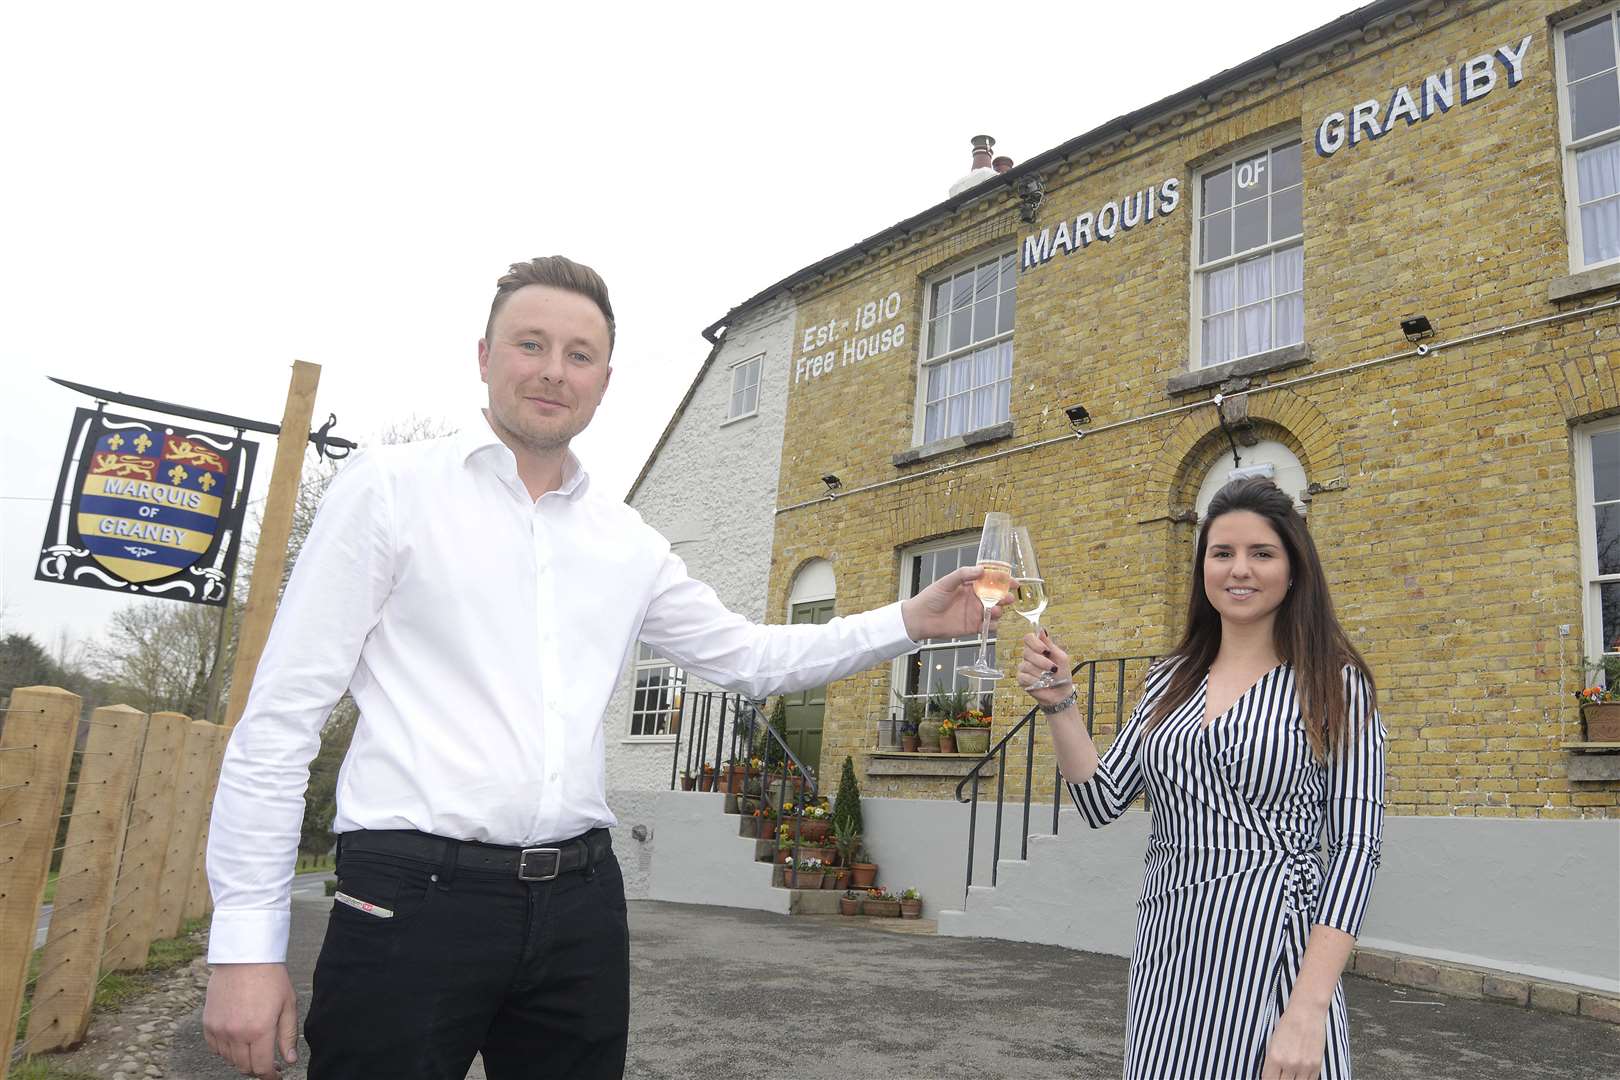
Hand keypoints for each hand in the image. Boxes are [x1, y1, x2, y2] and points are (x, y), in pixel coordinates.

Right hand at [203, 963, 298, 1078]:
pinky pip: (215, 1048)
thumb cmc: (270, 978)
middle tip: (267, 1061)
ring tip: (253, 1045)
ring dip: (241, 1058)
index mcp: (259, 1030)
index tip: (276, 1075)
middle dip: (257, 1068)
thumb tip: (289, 1060)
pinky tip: (237, 1039)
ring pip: (229, 1059)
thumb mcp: (288, 1005)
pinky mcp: (208, 1023)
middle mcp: (236, 1033)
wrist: (245, 957)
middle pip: (244, 1067)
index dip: (270, 1075)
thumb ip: (288, 1036)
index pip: (261, 1067)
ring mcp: (220, 1029)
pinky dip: (225, 1049)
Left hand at [900, 566, 1008, 640]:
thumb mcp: (946, 582)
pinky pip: (988, 627)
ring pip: (994, 612)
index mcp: (970, 586)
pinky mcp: (973, 627)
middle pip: (996, 597)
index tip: (1012, 582)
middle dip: (1004, 597)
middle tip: (1007, 597)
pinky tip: (990, 623)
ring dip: (998, 611)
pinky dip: (993, 625)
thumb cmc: (930, 598)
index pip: (991, 582)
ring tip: (994, 610)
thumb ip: (963, 574)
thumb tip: (981, 569)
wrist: (920, 618)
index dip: (1003, 581)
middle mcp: (975, 599)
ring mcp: (975, 613)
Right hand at [1016, 629, 1072, 706]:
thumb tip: (1041, 630)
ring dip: (1040, 673)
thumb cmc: (1062, 675)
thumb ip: (1050, 645)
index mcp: (1038, 649)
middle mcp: (1029, 656)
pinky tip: (1041, 683)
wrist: (1061, 693)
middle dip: (1042, 661)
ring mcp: (1024, 667)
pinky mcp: (1021, 679)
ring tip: (1049, 678)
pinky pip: (1024, 676)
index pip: (1028, 638)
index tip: (1045, 650)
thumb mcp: (1061, 658)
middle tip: (1052, 668)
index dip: (1034, 642)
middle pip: (1027, 652)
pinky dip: (1035, 680)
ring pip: (1026, 665)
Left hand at [1260, 1001, 1326, 1079]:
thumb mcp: (1273, 1041)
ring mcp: (1304, 1066)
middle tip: (1280, 1075)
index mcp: (1274, 1057)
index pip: (1268, 1079)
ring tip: (1290, 1075)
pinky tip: (1300, 1075)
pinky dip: (1304, 1079)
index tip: (1270, 1077)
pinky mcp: (1316, 1065)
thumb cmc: (1288, 1023)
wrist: (1307, 1013)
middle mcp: (1289, 1064)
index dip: (1268, 1079)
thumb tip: (1271, 1074)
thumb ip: (1272, 1060)